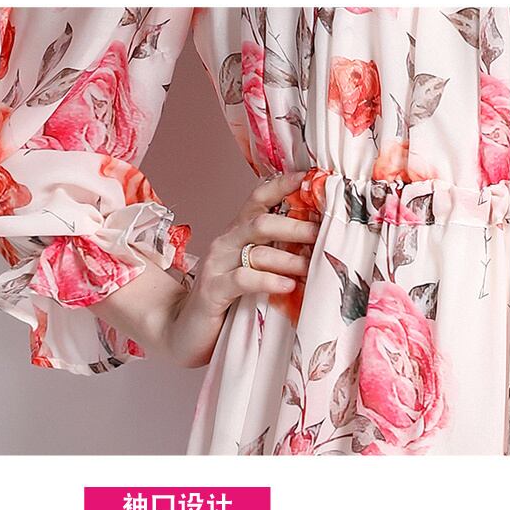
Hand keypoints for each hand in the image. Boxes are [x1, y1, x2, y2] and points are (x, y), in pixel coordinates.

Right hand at [89, 170, 319, 367]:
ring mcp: (216, 266)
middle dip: (297, 227)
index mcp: (236, 234)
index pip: (258, 198)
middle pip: (262, 222)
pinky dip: (269, 280)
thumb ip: (274, 254)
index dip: (282, 185)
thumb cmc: (227, 303)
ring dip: (290, 259)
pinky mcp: (213, 290)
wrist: (185, 333)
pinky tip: (288, 286)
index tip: (309, 177)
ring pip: (257, 250)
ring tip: (312, 268)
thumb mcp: (251, 271)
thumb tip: (317, 243)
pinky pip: (244, 278)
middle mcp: (225, 243)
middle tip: (323, 236)